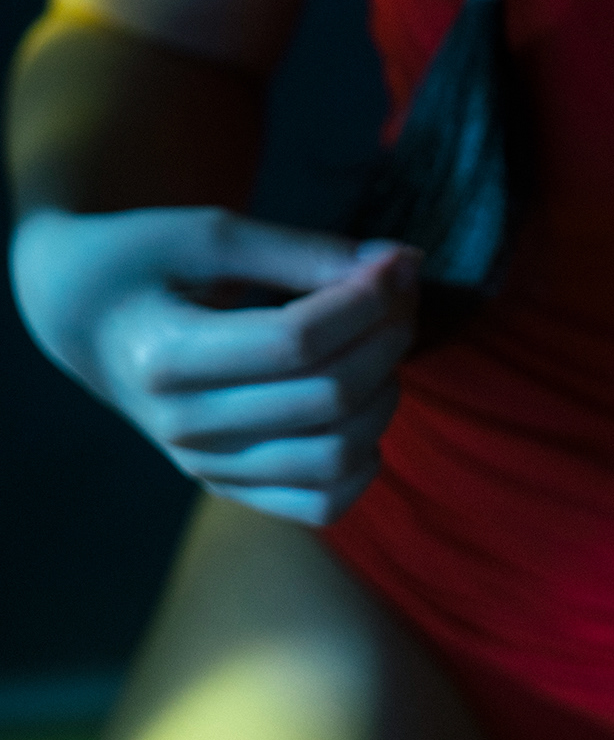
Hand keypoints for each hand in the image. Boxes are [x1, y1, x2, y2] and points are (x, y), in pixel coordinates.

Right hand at [10, 205, 419, 524]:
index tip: (397, 261)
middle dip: (388, 335)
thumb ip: (303, 250)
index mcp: (167, 357)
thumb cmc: (144, 261)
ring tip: (384, 339)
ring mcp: (206, 468)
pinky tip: (366, 403)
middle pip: (327, 397)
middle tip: (401, 289)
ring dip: (386, 392)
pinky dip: (366, 461)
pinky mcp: (227, 488)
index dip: (366, 299)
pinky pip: (322, 505)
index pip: (297, 342)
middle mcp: (184, 428)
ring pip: (336, 457)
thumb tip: (400, 262)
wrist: (85, 318)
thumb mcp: (210, 234)